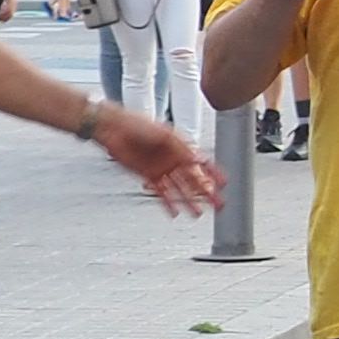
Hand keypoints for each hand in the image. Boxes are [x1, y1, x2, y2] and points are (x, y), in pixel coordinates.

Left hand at [93, 101, 220, 215]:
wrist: (113, 129)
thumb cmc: (138, 124)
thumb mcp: (165, 135)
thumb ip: (182, 149)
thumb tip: (199, 160)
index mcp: (180, 146)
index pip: (202, 162)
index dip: (214, 173)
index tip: (224, 183)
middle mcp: (173, 159)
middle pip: (193, 179)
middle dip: (206, 192)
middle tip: (217, 204)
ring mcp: (161, 168)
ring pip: (179, 189)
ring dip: (189, 202)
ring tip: (198, 213)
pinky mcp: (147, 176)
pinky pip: (161, 193)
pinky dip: (168, 204)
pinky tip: (175, 213)